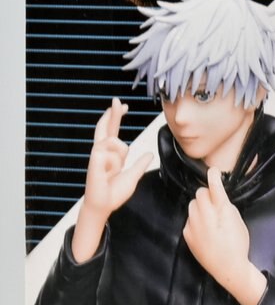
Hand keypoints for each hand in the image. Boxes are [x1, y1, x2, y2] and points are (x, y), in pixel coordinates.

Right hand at [72, 98, 152, 261]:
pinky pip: (113, 153)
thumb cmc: (113, 193)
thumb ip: (140, 165)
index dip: (115, 117)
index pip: (112, 130)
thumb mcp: (132, 176)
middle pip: (107, 126)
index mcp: (109, 154)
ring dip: (120, 158)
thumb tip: (149, 154)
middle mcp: (101, 150)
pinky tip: (106, 173)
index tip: (123, 106)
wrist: (103, 205)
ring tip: (112, 172)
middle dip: (113, 113)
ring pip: (118, 142)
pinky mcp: (94, 158)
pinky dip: (114, 164)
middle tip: (117, 99)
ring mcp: (96, 153)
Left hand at [183, 167, 266, 304]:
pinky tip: (204, 232)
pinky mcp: (186, 233)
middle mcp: (205, 215)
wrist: (227, 267)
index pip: (214, 186)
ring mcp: (194, 224)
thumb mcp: (237, 221)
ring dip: (199, 207)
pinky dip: (195, 221)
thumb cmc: (237, 244)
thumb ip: (226, 206)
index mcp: (222, 210)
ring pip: (192, 205)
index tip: (213, 171)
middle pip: (199, 193)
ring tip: (209, 220)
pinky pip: (189, 219)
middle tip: (214, 205)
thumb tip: (217, 197)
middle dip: (206, 195)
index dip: (213, 176)